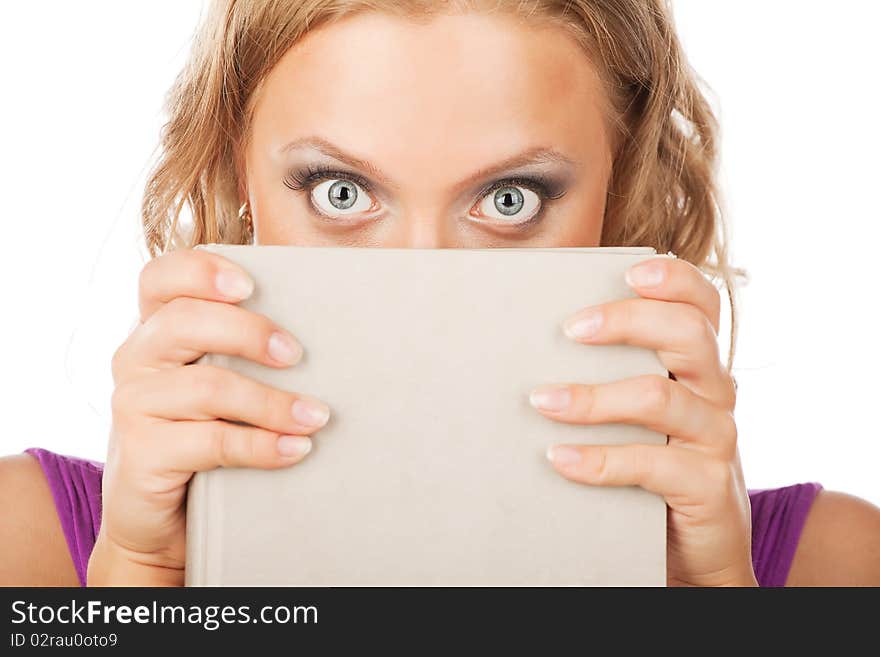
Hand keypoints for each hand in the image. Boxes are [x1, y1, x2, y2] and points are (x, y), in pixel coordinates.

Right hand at [88, 248, 330, 585]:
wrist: (161, 515)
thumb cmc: (204, 432)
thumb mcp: (217, 379)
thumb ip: (244, 349)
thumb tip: (329, 327)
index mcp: (155, 327)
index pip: (161, 277)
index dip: (200, 271)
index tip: (249, 286)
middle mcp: (136, 358)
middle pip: (185, 322)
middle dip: (249, 332)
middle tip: (296, 354)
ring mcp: (133, 405)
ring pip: (208, 387)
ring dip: (272, 402)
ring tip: (317, 416)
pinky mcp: (142, 454)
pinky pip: (211, 442)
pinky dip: (262, 445)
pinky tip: (296, 449)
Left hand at [531, 256, 755, 586]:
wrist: (695, 546)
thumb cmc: (652, 465)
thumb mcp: (639, 414)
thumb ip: (610, 375)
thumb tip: (528, 347)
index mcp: (700, 365)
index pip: (704, 304)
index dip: (676, 279)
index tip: (630, 271)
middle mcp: (716, 392)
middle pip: (688, 334)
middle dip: (627, 321)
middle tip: (571, 329)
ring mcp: (716, 438)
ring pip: (660, 396)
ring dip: (593, 397)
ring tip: (542, 401)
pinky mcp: (707, 485)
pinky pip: (652, 464)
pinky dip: (600, 459)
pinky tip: (561, 458)